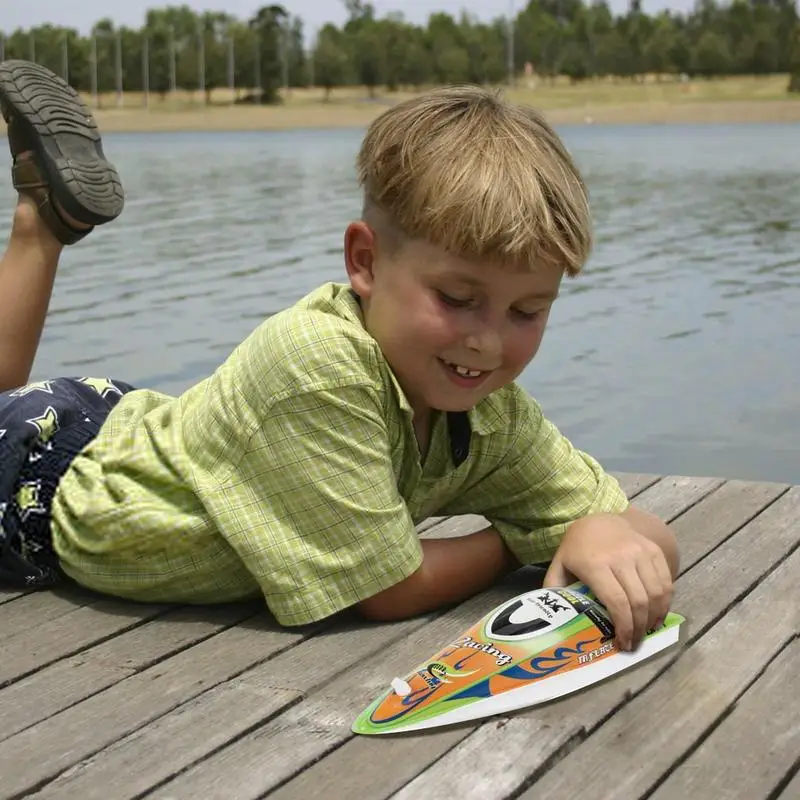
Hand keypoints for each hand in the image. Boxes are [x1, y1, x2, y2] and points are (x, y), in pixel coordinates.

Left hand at [543, 513, 673, 650]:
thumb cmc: (578, 548)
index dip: (623, 627)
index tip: (622, 644)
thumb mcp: (560, 566)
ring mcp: (640, 552)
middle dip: (638, 628)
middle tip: (634, 643)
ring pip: (656, 593)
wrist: (599, 518)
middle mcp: (621, 557)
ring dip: (654, 618)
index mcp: (595, 564)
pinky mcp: (654, 550)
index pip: (616, 602)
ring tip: (645, 632)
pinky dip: (665, 603)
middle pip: (639, 601)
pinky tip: (657, 616)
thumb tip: (551, 618)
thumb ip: (555, 590)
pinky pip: (666, 582)